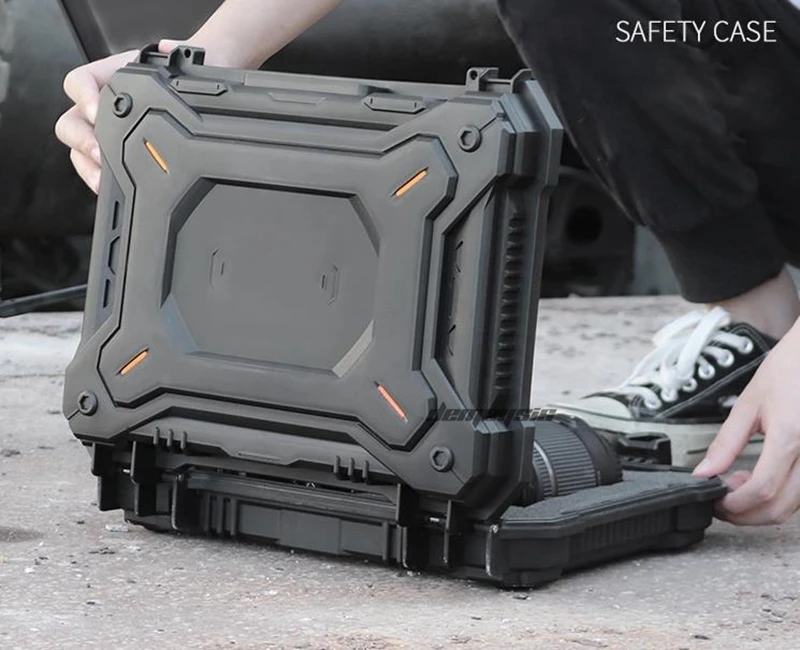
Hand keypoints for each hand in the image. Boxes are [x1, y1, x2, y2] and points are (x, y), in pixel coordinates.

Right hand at [55, 41, 182, 192]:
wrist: (193, 90)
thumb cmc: (178, 76)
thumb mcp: (176, 63)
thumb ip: (174, 53)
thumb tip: (170, 49)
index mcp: (108, 79)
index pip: (79, 82)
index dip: (82, 96)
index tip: (96, 112)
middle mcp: (98, 107)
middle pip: (70, 122)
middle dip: (81, 140)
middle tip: (99, 152)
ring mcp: (102, 134)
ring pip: (78, 151)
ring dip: (87, 166)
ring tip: (103, 179)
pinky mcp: (112, 156)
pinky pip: (95, 170)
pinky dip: (100, 180)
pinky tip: (112, 188)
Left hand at [693, 319, 799, 524]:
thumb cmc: (789, 372)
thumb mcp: (749, 404)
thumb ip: (726, 443)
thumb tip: (704, 472)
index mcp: (790, 436)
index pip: (762, 489)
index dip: (735, 504)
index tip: (715, 500)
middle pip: (779, 508)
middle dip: (744, 514)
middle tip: (720, 499)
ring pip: (791, 507)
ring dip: (760, 506)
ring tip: (736, 482)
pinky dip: (777, 496)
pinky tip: (758, 477)